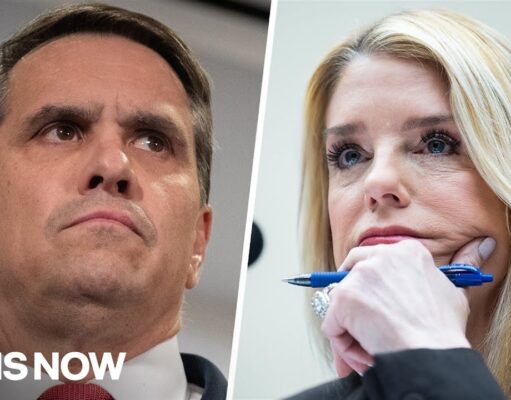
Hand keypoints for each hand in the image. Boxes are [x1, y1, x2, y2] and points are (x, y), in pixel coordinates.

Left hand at [322, 237, 494, 376]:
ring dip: (351, 327)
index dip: (370, 283)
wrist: (430, 352)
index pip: (373, 258)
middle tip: (362, 320)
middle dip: (351, 297)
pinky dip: (342, 341)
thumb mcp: (453, 291)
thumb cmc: (442, 329)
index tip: (374, 299)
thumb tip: (482, 244)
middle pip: (349, 271)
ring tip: (372, 346)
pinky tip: (364, 350)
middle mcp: (380, 257)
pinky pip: (331, 324)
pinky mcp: (343, 298)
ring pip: (339, 303)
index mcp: (406, 252)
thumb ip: (460, 264)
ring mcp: (359, 276)